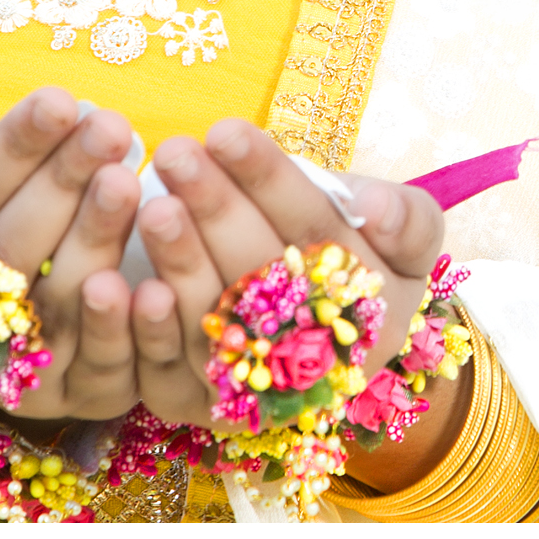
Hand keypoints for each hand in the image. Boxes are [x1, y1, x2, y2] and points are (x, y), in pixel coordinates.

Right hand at [0, 66, 147, 423]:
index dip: (11, 148)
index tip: (59, 98)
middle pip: (11, 249)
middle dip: (61, 183)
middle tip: (109, 125)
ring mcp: (12, 366)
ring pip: (55, 306)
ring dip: (93, 243)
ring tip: (130, 180)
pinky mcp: (70, 395)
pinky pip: (98, 367)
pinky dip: (123, 327)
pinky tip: (156, 281)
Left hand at [122, 118, 448, 431]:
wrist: (321, 325)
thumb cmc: (358, 256)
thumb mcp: (407, 235)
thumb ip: (408, 219)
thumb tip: (374, 207)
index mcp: (375, 310)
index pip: (317, 232)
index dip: (270, 181)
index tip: (226, 131)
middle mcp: (316, 359)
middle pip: (259, 276)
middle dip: (215, 210)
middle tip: (174, 154)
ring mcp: (254, 388)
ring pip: (213, 325)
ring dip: (178, 263)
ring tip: (150, 204)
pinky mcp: (198, 407)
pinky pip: (170, 378)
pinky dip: (149, 335)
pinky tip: (130, 288)